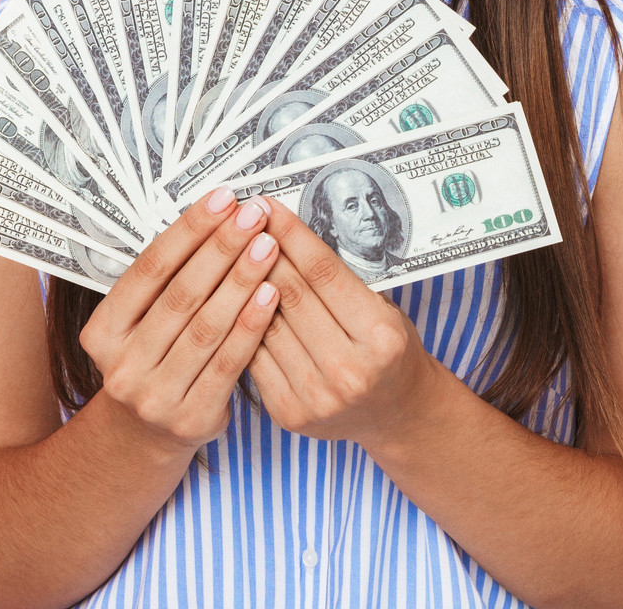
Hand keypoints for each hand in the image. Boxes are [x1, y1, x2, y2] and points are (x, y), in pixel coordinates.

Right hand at [77, 186, 283, 454]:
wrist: (143, 437)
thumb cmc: (154, 359)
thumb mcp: (138, 325)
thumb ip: (165, 282)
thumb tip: (215, 216)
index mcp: (102, 332)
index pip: (149, 270)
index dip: (188, 230)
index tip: (223, 197)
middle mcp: (122, 365)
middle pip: (181, 295)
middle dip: (221, 248)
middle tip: (253, 214)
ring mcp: (154, 395)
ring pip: (206, 327)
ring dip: (242, 281)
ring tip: (268, 246)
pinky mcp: (191, 417)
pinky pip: (229, 363)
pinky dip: (252, 326)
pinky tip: (273, 295)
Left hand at [247, 198, 443, 445]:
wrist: (395, 414)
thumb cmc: (389, 351)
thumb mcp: (383, 310)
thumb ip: (341, 284)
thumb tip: (286, 237)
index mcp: (380, 336)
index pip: (325, 273)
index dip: (292, 236)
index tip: (268, 208)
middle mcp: (349, 369)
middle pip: (292, 296)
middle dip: (262, 251)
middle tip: (239, 220)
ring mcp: (316, 396)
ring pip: (265, 325)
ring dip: (242, 284)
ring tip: (227, 253)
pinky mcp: (289, 413)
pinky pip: (254, 357)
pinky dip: (240, 324)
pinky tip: (228, 299)